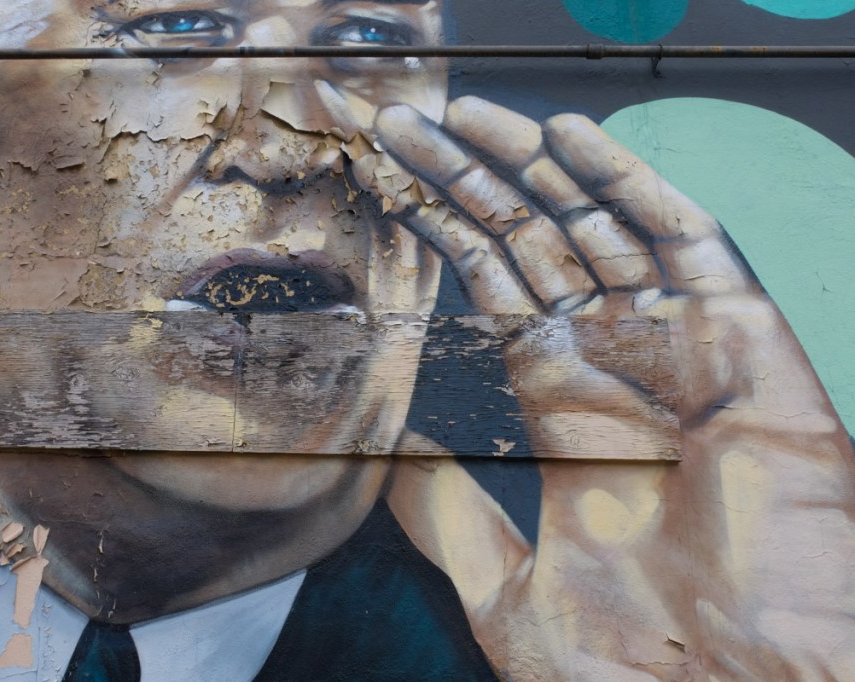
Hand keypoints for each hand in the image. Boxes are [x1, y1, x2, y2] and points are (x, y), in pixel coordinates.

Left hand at [322, 86, 854, 679]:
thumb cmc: (639, 666)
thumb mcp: (506, 586)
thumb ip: (448, 517)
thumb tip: (381, 463)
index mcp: (565, 409)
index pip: (496, 291)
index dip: (445, 235)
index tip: (391, 187)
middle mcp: (618, 362)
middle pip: (535, 242)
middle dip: (470, 180)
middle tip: (408, 126)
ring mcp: (679, 347)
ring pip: (598, 223)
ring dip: (533, 164)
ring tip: (468, 115)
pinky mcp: (742, 345)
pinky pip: (686, 242)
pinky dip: (630, 185)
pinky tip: (571, 139)